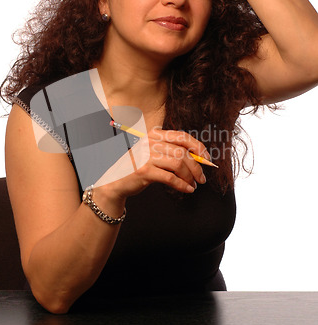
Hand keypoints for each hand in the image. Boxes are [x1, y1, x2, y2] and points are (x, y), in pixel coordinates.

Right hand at [94, 127, 209, 201]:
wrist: (116, 181)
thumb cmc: (139, 166)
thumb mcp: (154, 153)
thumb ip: (172, 151)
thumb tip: (200, 158)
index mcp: (155, 134)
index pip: (182, 137)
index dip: (198, 147)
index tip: (207, 159)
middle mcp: (150, 142)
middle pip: (182, 152)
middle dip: (196, 167)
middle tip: (202, 178)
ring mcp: (146, 156)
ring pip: (178, 165)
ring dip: (190, 177)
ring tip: (194, 185)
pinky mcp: (144, 171)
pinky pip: (170, 178)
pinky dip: (182, 185)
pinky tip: (187, 190)